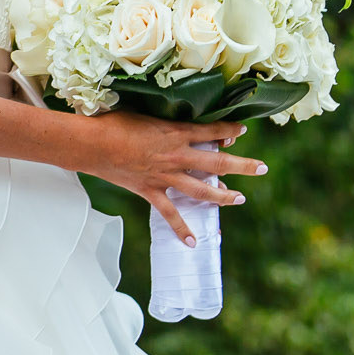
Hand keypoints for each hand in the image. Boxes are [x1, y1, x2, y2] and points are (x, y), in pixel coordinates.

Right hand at [84, 113, 263, 242]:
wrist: (92, 144)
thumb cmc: (113, 122)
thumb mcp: (142, 111)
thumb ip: (161, 115)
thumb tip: (171, 111)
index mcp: (175, 132)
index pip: (211, 131)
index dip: (229, 131)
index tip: (242, 131)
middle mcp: (176, 156)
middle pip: (217, 163)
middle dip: (242, 166)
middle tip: (261, 168)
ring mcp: (165, 176)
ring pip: (201, 190)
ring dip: (223, 196)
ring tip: (239, 198)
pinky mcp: (151, 192)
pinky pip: (170, 214)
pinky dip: (181, 229)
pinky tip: (192, 243)